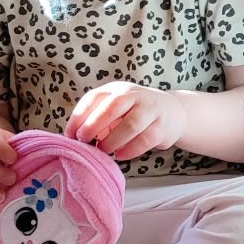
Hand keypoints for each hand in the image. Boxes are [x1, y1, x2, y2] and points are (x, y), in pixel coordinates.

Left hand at [66, 82, 184, 160]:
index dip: (79, 117)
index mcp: (117, 89)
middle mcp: (134, 95)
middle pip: (112, 107)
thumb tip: (73, 136)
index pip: (94, 98)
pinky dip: (130, 150)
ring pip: (130, 125)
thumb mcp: (116, 107)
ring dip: (112, 141)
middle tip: (84, 141)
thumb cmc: (135, 112)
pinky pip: (145, 140)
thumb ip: (97, 117)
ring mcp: (151, 110)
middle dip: (94, 126)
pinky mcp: (162, 127)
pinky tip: (121, 155)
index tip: (70, 134)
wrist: (173, 112)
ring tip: (103, 150)